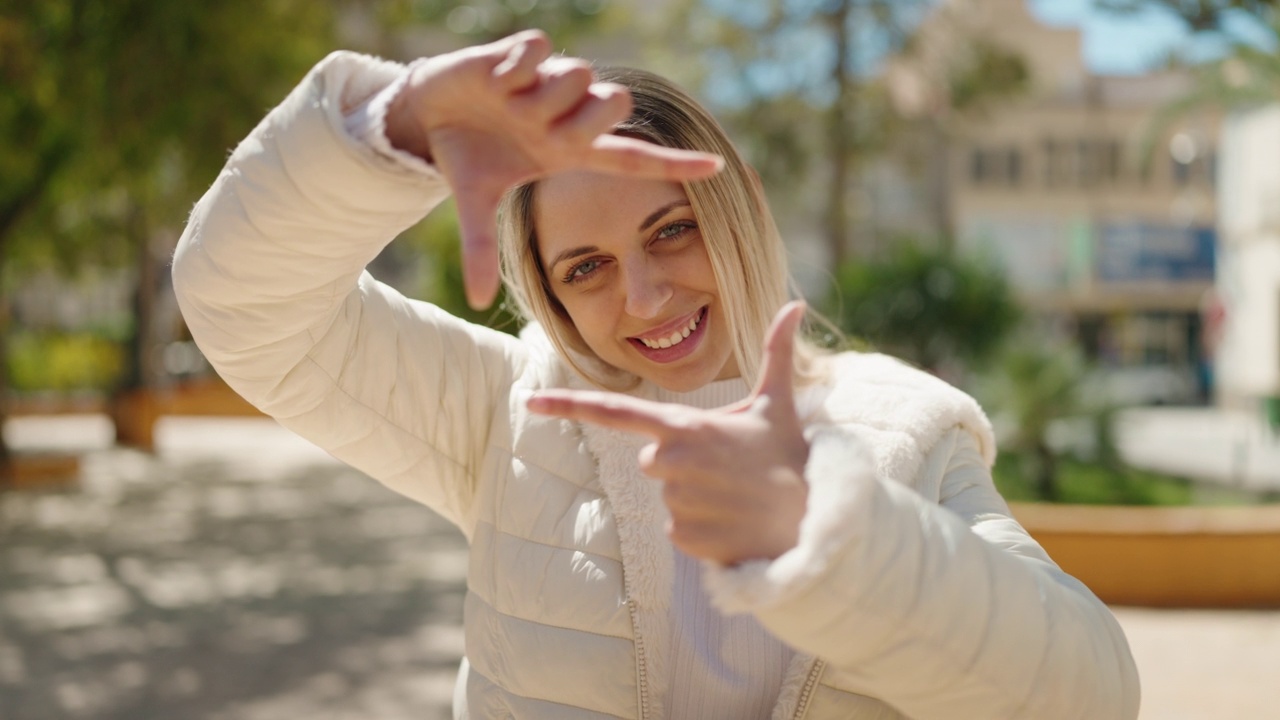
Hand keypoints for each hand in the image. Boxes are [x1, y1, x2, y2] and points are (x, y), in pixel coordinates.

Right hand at [385, 30, 724, 308]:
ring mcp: (548, 82)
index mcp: (569, 150)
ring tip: (507, 104)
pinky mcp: (521, 53)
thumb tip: (476, 302)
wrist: (427, 114)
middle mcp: (569, 114)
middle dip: (585, 117)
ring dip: (540, 94)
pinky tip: (497, 79)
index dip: (675, 164)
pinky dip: (516, 66)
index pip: (635, 159)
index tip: (718, 168)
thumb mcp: (475, 203)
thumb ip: (481, 251)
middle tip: (538, 126)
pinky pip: (539, 49)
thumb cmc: (466, 157)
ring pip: (578, 75)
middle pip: (615, 103)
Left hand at [528, 302, 809, 564]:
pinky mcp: (684, 537)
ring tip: (734, 496)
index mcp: (684, 426)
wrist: (813, 519)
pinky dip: (701, 529)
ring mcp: (676, 503)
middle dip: (682, 464)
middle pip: (651, 459)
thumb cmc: (789, 457)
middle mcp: (672, 462)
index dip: (568, 405)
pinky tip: (731, 522)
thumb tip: (795, 302)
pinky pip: (677, 530)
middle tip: (727, 469)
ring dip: (695, 497)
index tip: (530, 401)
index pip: (614, 411)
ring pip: (667, 496)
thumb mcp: (779, 403)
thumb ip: (777, 351)